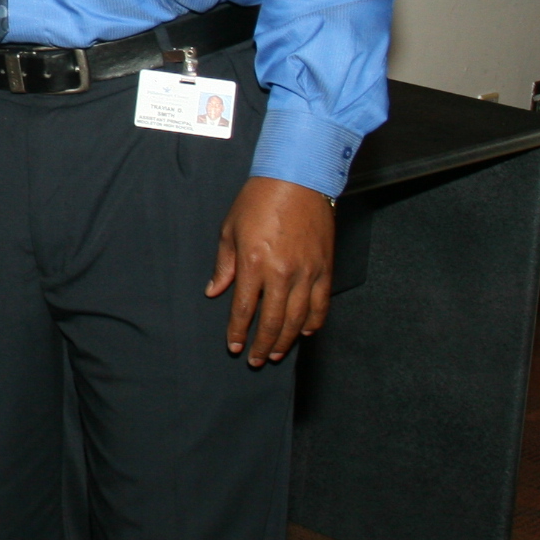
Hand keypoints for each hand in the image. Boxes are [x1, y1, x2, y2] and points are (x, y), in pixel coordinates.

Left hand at [207, 176, 335, 364]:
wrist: (297, 180)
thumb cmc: (259, 200)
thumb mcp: (230, 229)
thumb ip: (224, 265)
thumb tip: (214, 291)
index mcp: (254, 263)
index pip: (244, 308)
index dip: (239, 331)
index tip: (234, 345)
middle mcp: (282, 273)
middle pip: (273, 320)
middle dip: (262, 343)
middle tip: (255, 359)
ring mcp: (307, 272)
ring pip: (299, 318)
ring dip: (286, 339)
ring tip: (276, 352)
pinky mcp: (325, 268)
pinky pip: (321, 303)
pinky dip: (314, 321)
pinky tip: (306, 332)